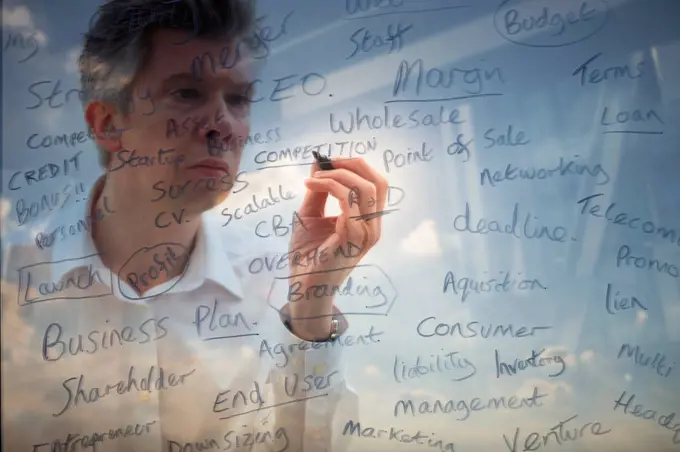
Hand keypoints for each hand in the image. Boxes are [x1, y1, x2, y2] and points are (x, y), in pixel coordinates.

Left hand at [285, 157, 388, 339]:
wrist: (302, 285)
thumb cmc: (308, 254)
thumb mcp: (312, 215)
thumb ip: (319, 190)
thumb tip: (320, 162)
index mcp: (369, 221)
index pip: (377, 184)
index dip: (357, 166)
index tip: (331, 160)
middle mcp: (373, 228)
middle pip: (377, 182)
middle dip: (352, 165)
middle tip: (326, 162)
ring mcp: (366, 234)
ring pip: (364, 189)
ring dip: (337, 176)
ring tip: (314, 178)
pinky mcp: (353, 238)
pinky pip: (347, 202)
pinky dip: (330, 187)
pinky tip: (311, 187)